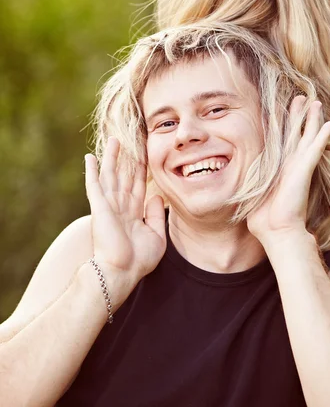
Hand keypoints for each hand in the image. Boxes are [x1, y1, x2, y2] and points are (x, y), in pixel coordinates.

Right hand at [85, 137, 165, 307]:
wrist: (121, 272)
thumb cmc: (138, 260)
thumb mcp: (156, 236)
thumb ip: (156, 214)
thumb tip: (158, 195)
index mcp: (134, 213)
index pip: (138, 185)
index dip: (141, 170)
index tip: (145, 155)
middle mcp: (120, 206)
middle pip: (124, 176)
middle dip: (127, 158)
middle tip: (129, 140)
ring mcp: (109, 205)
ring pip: (110, 175)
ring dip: (111, 157)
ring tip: (113, 140)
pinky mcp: (99, 207)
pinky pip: (95, 184)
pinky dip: (92, 170)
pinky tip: (90, 157)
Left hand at [247, 97, 329, 249]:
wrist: (275, 230)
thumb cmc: (262, 217)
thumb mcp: (251, 193)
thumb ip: (249, 183)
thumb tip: (235, 184)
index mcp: (278, 168)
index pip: (280, 141)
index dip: (282, 124)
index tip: (281, 109)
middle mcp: (290, 165)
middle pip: (295, 133)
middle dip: (298, 115)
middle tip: (302, 97)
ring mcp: (299, 166)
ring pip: (307, 136)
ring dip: (311, 119)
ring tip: (316, 103)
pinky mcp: (304, 170)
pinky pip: (315, 149)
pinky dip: (322, 136)